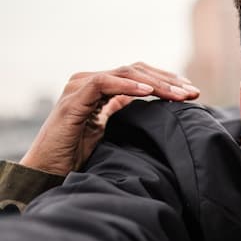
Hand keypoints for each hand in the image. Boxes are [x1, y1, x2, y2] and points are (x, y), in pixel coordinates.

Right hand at [20, 63, 199, 175]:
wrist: (48, 170)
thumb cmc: (77, 153)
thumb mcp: (108, 127)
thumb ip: (123, 109)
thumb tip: (153, 103)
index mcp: (100, 86)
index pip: (139, 74)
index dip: (167, 79)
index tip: (191, 91)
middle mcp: (88, 81)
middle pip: (136, 71)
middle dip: (168, 80)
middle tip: (193, 92)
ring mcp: (78, 88)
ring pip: (124, 74)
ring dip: (156, 83)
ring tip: (179, 94)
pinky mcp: (72, 102)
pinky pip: (102, 84)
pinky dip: (127, 86)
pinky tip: (148, 92)